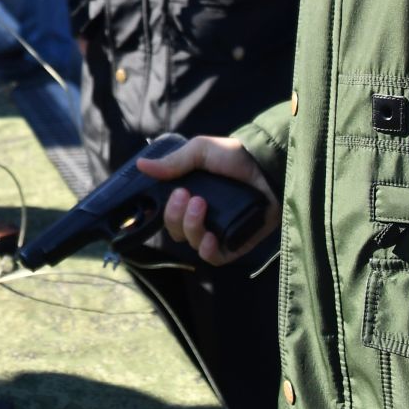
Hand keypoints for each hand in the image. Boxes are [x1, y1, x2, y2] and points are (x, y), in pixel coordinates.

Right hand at [136, 134, 279, 265]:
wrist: (267, 167)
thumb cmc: (234, 157)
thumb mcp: (200, 151)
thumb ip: (172, 162)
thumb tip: (141, 165)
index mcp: (190, 197)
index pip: (168, 214)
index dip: (166, 210)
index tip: (174, 193)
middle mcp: (201, 217)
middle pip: (176, 231)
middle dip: (177, 216)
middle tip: (189, 195)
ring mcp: (218, 232)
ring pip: (192, 243)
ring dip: (192, 227)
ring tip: (202, 206)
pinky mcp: (236, 245)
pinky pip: (214, 257)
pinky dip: (207, 250)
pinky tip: (209, 238)